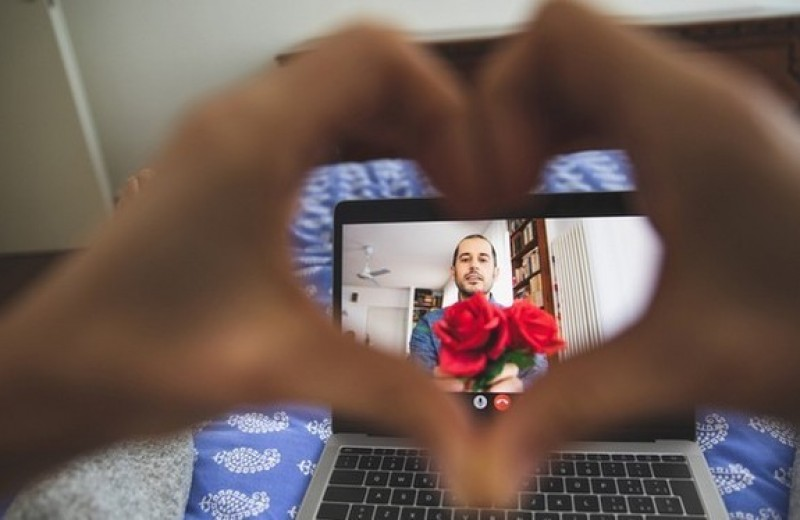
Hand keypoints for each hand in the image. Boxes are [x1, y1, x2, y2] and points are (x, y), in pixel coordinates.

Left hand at [0, 24, 478, 491]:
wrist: (57, 372)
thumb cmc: (136, 351)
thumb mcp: (280, 364)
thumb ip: (388, 392)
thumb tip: (467, 439)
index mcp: (254, 141)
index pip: (377, 57)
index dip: (444, 107)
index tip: (469, 175)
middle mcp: (238, 122)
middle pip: (365, 66)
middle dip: (431, 116)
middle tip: (465, 180)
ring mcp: (228, 140)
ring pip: (338, 89)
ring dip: (398, 125)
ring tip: (439, 179)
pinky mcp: (224, 166)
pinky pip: (311, 121)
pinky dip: (362, 139)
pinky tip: (378, 180)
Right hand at [465, 0, 799, 501]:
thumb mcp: (681, 366)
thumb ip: (569, 410)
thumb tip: (485, 471)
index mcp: (688, 127)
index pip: (558, 33)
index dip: (500, 99)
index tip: (497, 183)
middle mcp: (702, 103)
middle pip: (563, 48)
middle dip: (510, 116)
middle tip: (500, 193)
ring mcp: (710, 117)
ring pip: (592, 70)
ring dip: (542, 123)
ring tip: (524, 191)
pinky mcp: (714, 142)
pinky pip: (622, 101)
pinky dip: (577, 132)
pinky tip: (574, 188)